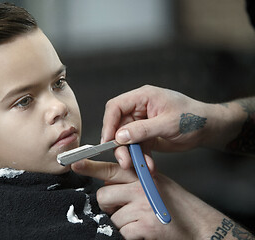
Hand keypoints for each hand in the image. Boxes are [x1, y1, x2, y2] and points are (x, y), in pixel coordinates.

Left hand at [72, 159, 250, 239]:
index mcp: (142, 176)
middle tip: (124, 209)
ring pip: (112, 216)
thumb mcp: (155, 184)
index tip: (73, 164)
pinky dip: (131, 235)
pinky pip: (122, 232)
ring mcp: (143, 206)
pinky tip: (145, 230)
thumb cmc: (176, 205)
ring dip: (122, 222)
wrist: (200, 224)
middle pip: (103, 194)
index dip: (90, 166)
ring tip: (140, 220)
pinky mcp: (144, 226)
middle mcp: (141, 187)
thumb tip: (108, 182)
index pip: (111, 168)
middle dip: (108, 205)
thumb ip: (133, 180)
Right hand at [101, 85, 243, 168]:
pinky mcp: (146, 136)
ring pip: (126, 140)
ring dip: (131, 155)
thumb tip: (120, 136)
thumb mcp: (168, 123)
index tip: (108, 141)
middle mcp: (139, 109)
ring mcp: (142, 123)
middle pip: (118, 126)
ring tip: (140, 165)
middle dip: (120, 145)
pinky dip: (140, 158)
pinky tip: (148, 165)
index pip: (116, 107)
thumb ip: (143, 130)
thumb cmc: (193, 118)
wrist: (208, 129)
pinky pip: (136, 147)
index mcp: (143, 98)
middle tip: (125, 160)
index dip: (108, 123)